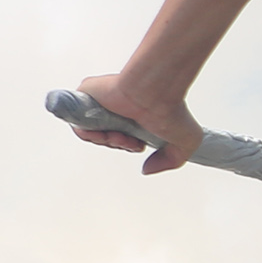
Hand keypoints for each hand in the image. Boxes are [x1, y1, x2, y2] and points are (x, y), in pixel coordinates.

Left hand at [74, 71, 204, 174]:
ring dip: (105, 141)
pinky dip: (88, 134)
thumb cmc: (171, 110)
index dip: (126, 146)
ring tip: (120, 136)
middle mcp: (117, 109)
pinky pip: (77, 121)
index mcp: (135, 116)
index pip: (120, 138)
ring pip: (91, 132)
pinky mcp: (86, 95)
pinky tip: (105, 133)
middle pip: (105, 137)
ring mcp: (102, 102)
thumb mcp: (184, 143)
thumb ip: (170, 161)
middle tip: (129, 141)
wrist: (155, 92)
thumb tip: (146, 170)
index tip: (138, 146)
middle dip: (117, 145)